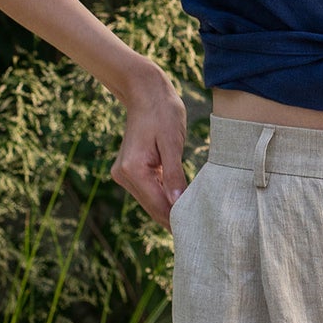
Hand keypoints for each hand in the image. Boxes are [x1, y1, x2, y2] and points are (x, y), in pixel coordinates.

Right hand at [110, 59, 188, 227]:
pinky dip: (163, 195)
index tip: (196, 231)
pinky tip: (180, 200)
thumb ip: (174, 175)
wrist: (145, 91)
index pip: (158, 205)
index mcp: (133, 169)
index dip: (177, 219)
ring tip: (193, 217)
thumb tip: (177, 203)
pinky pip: (148, 190)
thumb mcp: (173, 142)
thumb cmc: (162, 112)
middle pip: (153, 207)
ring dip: (169, 207)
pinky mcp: (128, 170)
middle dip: (173, 217)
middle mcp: (123, 175)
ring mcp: (123, 173)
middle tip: (199, 230)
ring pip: (150, 201)